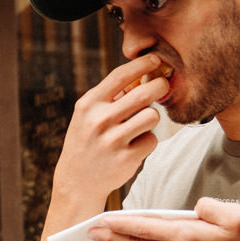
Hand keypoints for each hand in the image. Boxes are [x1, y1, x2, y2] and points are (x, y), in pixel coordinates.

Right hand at [48, 59, 169, 219]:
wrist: (77, 181)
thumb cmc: (87, 141)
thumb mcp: (87, 115)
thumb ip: (110, 97)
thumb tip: (142, 75)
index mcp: (89, 104)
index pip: (120, 75)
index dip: (142, 64)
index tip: (156, 59)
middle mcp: (99, 120)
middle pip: (144, 93)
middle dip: (160, 87)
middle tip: (162, 88)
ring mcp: (113, 140)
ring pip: (152, 116)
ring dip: (151, 118)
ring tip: (140, 124)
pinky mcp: (126, 158)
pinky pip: (152, 140)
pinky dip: (147, 141)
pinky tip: (134, 146)